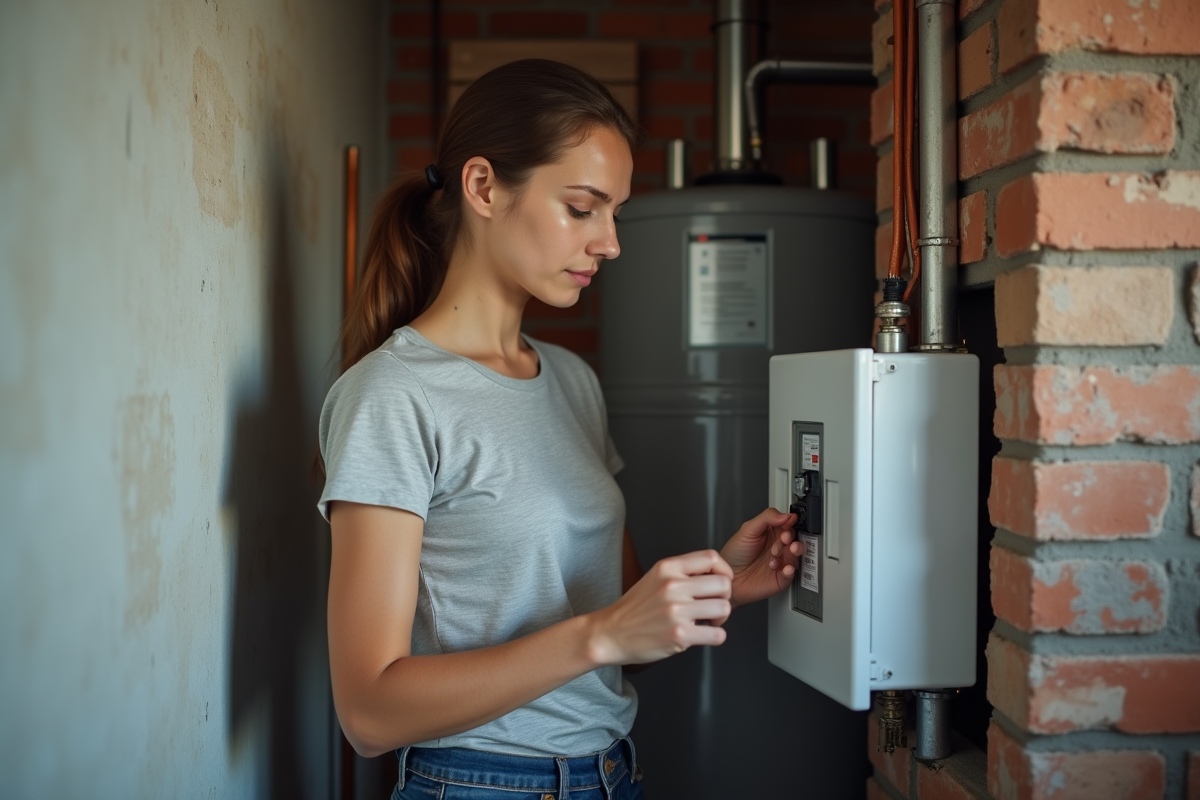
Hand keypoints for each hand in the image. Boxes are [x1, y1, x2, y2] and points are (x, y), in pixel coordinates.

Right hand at [586, 550, 732, 665]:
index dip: (724, 571)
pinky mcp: (679, 635)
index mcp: (668, 567)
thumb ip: (682, 572)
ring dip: (721, 618)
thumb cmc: (635, 608)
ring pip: (724, 608)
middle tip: (713, 606)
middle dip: (724, 597)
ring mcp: (676, 611)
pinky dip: (715, 637)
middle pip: (724, 584)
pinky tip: (702, 635)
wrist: (611, 633)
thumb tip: (715, 575)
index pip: (712, 558)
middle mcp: (673, 586)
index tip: (720, 583)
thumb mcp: (655, 577)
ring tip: (707, 622)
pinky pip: (718, 635)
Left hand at [720, 508, 803, 607]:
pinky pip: (791, 574)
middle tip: (784, 539)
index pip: (787, 524)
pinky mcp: (780, 577)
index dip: (790, 522)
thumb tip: (785, 515)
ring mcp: (780, 562)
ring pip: (796, 555)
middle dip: (790, 537)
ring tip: (788, 550)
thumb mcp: (747, 530)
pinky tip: (785, 568)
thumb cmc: (734, 554)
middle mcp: (777, 547)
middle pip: (794, 538)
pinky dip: (791, 570)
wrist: (728, 576)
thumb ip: (766, 518)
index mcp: (770, 533)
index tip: (789, 522)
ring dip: (794, 551)